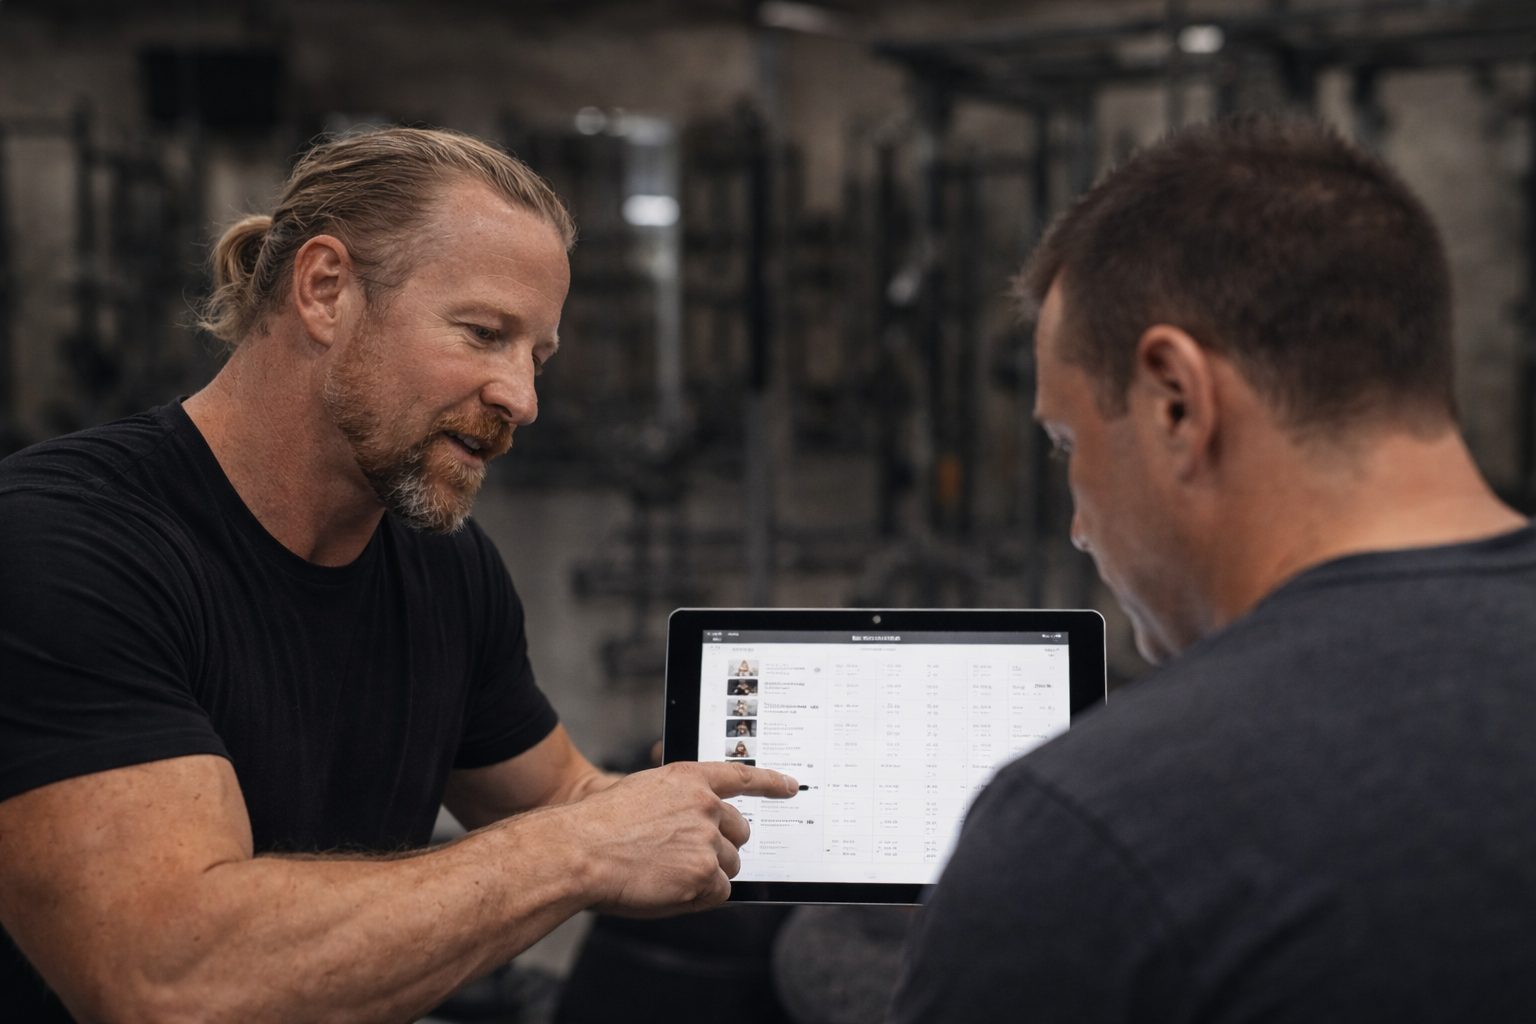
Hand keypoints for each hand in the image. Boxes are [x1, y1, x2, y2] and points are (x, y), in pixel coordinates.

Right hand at [560, 761, 797, 916]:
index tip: (791, 787)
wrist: (578, 851)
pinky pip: (719, 893)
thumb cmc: (598, 827)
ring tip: (665, 874)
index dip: (771, 783)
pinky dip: (699, 897)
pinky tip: (667, 889)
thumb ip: (678, 803)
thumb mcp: (642, 795)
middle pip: (740, 832)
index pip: (743, 776)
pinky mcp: (705, 874)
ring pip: (729, 866)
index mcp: (689, 779)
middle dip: (722, 846)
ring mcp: (708, 840)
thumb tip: (704, 824)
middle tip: (687, 857)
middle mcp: (706, 805)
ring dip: (707, 874)